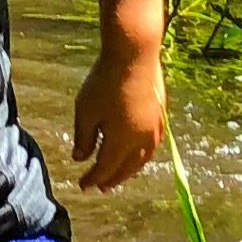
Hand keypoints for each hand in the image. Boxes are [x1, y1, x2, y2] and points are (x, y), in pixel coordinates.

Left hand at [68, 40, 165, 192]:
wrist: (134, 54)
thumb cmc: (104, 82)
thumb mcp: (86, 110)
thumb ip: (84, 138)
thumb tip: (80, 159)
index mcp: (122, 142)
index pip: (106, 169)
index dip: (93, 179)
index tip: (82, 185)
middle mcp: (142, 140)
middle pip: (127, 168)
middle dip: (113, 178)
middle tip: (101, 186)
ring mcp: (155, 128)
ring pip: (143, 158)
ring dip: (129, 169)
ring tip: (119, 173)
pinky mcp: (160, 114)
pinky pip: (151, 144)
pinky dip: (141, 154)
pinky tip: (136, 150)